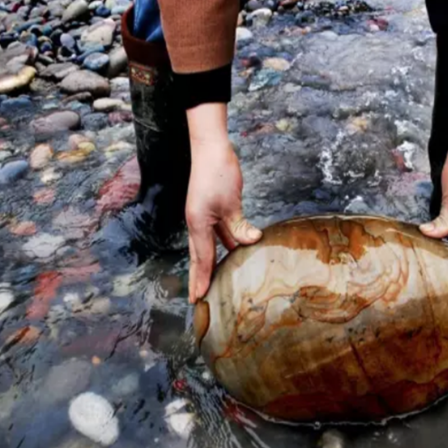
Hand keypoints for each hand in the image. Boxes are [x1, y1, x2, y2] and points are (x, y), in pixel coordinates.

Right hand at [185, 104, 261, 302]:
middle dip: (199, 277)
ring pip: (208, 245)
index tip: (197, 299)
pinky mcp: (212, 209)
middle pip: (199, 256)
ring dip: (212, 263)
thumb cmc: (218, 172)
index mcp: (198, 224)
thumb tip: (250, 242)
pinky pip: (218, 233)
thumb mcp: (231, 202)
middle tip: (198, 299)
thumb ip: (239, 226)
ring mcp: (203, 216)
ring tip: (215, 282)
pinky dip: (224, 244)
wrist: (211, 147)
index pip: (201, 259)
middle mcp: (197, 223)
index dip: (200, 280)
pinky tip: (234, 252)